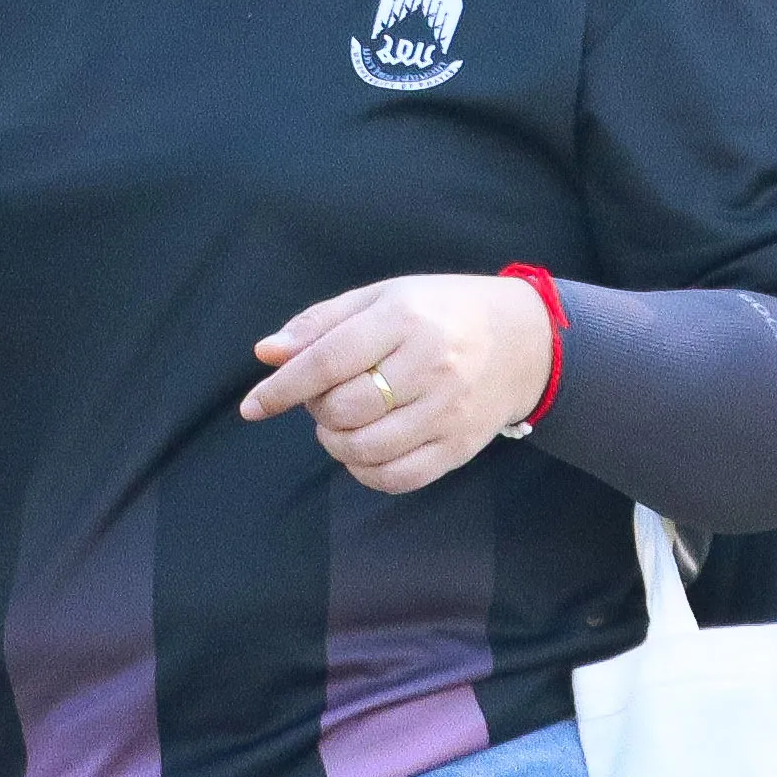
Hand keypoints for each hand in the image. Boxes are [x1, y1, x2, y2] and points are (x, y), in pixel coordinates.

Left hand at [243, 274, 558, 494]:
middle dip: (318, 411)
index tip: (252, 407)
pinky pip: (398, 477)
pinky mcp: (462, 445)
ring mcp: (450, 409)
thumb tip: (267, 354)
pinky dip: (366, 471)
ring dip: (337, 442)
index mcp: (405, 318)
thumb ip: (320, 325)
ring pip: (367, 448)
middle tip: (325, 397)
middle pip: (346, 409)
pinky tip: (364, 450)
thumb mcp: (381, 299)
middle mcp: (432, 365)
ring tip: (343, 422)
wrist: (524, 341)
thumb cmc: (439, 313)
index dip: (282, 388)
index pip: (329, 360)